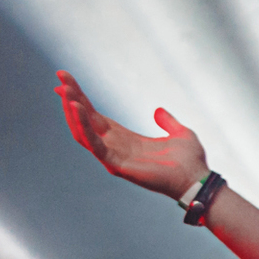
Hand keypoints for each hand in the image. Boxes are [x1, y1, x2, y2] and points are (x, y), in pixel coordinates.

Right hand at [54, 70, 207, 197]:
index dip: (81, 99)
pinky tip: (77, 108)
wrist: (198, 179)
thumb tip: (158, 111)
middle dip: (71, 99)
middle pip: (86, 120)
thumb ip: (167, 122)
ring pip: (83, 132)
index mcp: (126, 139)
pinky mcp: (116, 165)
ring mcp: (114, 157)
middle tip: (60, 78)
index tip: (66, 81)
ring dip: (72, 111)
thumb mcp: (179, 133)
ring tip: (64, 91)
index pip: (96, 117)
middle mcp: (116, 147)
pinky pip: (94, 144)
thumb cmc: (190, 161)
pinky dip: (83, 126)